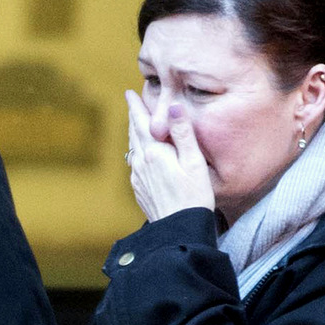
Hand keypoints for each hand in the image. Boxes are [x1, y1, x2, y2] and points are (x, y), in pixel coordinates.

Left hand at [126, 90, 214, 222]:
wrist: (180, 232)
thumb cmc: (193, 198)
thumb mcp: (194, 162)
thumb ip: (183, 133)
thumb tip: (173, 106)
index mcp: (154, 153)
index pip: (141, 123)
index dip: (135, 106)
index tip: (129, 93)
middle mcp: (141, 164)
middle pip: (134, 134)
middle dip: (134, 117)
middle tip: (132, 103)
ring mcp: (138, 179)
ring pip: (133, 149)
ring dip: (134, 134)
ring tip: (136, 125)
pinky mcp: (140, 191)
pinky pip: (135, 165)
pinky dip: (137, 152)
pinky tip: (141, 155)